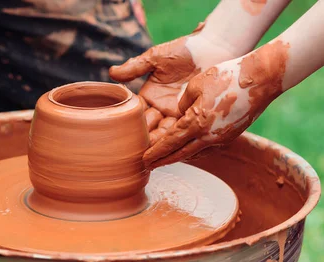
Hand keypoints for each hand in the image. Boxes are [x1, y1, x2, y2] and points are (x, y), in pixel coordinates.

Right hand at [109, 28, 238, 144]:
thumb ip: (135, 67)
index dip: (132, 124)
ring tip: (156, 151)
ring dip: (161, 142)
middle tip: (141, 149)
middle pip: (150, 128)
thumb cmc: (183, 50)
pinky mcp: (193, 116)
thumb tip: (111, 72)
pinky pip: (184, 130)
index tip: (127, 135)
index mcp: (149, 96)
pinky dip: (179, 138)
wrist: (212, 48)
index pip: (136, 114)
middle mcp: (161, 108)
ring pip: (166, 132)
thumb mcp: (156, 58)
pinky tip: (175, 146)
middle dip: (146, 138)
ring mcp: (177, 114)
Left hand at [142, 40, 289, 168]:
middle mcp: (208, 136)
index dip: (155, 153)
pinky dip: (194, 150)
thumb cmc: (226, 76)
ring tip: (165, 159)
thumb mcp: (196, 85)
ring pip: (194, 153)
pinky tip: (188, 149)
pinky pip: (207, 148)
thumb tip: (180, 115)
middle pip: (180, 154)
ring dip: (178, 157)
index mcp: (197, 122)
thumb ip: (183, 104)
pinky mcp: (230, 136)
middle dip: (163, 161)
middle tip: (147, 167)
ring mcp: (221, 139)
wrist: (260, 80)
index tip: (143, 160)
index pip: (170, 143)